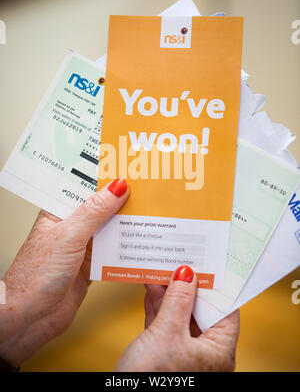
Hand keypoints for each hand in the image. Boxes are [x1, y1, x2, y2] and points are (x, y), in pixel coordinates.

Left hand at [0, 178, 128, 366]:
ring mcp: (81, 247)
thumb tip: (118, 187)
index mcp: (58, 212)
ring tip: (147, 211)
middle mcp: (71, 227)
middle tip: (144, 190)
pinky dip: (125, 247)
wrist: (30, 317)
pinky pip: (112, 251)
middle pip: (100, 208)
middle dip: (120, 201)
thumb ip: (95, 211)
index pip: (84, 188)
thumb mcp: (69, 235)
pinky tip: (139, 240)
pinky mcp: (90, 266)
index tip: (126, 169)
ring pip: (108, 229)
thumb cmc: (35, 276)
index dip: (104, 178)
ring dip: (125, 224)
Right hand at [116, 266, 239, 370]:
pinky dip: (158, 306)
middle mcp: (204, 352)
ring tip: (161, 270)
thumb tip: (186, 274)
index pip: (225, 309)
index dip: (216, 285)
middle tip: (179, 261)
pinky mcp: (164, 354)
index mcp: (218, 351)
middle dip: (187, 285)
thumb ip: (177, 301)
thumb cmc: (153, 380)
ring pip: (180, 315)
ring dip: (169, 293)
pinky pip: (165, 324)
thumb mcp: (167, 334)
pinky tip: (152, 288)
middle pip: (200, 310)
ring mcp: (183, 353)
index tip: (207, 263)